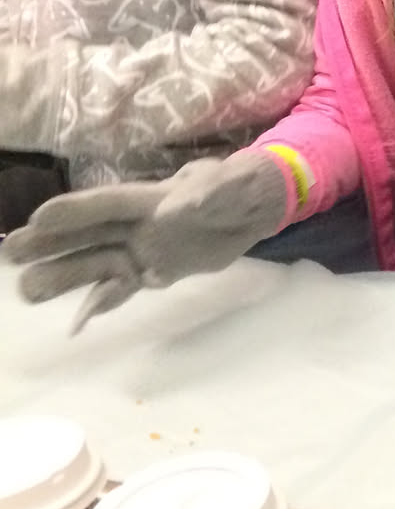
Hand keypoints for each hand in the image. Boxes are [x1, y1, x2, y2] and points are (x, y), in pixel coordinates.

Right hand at [1, 153, 285, 326]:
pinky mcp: (152, 271)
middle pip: (87, 235)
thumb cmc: (242, 186)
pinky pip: (119, 290)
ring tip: (25, 291)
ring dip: (62, 278)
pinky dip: (99, 305)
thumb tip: (177, 210)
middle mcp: (138, 225)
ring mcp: (141, 249)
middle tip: (10, 252)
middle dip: (50, 243)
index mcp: (153, 198)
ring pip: (94, 265)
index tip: (39, 218)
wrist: (255, 208)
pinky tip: (75, 325)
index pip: (109, 203)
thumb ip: (212, 192)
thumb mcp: (236, 183)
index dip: (76, 210)